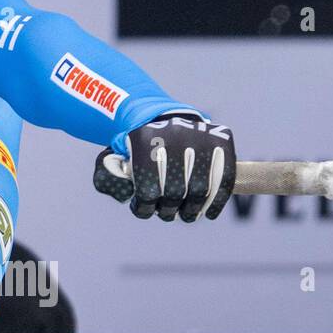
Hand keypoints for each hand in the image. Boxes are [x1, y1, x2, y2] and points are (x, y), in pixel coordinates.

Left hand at [93, 113, 235, 221]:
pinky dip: (217, 201)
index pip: (148, 189)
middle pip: (175, 191)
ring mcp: (200, 136)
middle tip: (167, 213)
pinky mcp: (222, 140)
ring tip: (186, 214)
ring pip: (201, 189)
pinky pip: (224, 178)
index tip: (145, 209)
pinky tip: (208, 213)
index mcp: (142, 138)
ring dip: (192, 210)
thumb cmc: (135, 147)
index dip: (145, 207)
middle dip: (169, 210)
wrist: (160, 117)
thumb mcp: (114, 156)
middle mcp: (173, 133)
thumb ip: (108, 175)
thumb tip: (125, 193)